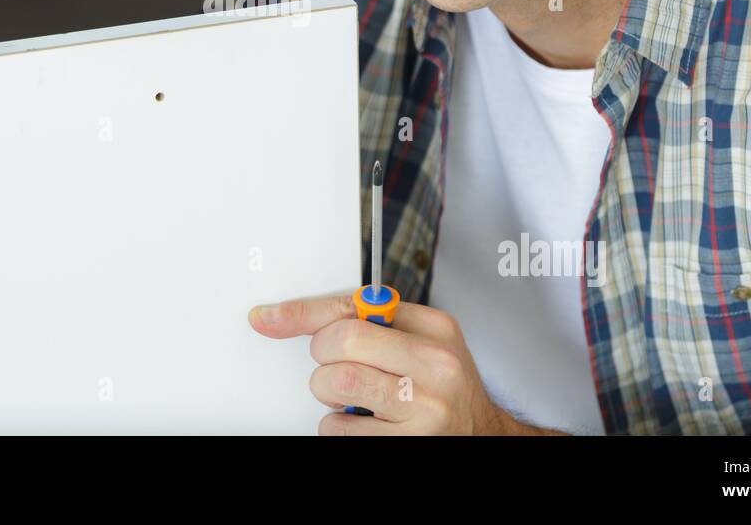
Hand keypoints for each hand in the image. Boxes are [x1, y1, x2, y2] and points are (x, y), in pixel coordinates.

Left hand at [249, 292, 531, 434]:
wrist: (482, 435)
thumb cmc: (442, 386)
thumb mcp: (422, 342)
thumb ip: (374, 323)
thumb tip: (295, 317)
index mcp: (435, 328)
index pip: (356, 306)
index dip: (304, 312)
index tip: (268, 317)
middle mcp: (435, 365)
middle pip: (342, 343)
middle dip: (324, 358)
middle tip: (335, 368)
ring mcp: (425, 409)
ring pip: (337, 385)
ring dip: (329, 396)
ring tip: (352, 399)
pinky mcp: (409, 445)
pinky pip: (341, 431)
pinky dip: (339, 428)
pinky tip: (364, 425)